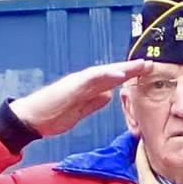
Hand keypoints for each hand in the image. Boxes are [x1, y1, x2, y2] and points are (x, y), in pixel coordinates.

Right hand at [10, 60, 152, 136]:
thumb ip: (93, 102)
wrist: (32, 119)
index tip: (145, 74)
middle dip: (131, 69)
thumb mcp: (79, 111)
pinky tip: (120, 75)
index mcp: (87, 89)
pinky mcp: (72, 87)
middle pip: (111, 73)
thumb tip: (108, 95)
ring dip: (123, 68)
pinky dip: (106, 75)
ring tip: (140, 66)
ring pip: (104, 72)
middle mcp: (84, 82)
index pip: (111, 81)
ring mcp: (78, 83)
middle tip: (149, 64)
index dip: (128, 77)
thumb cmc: (52, 115)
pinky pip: (92, 79)